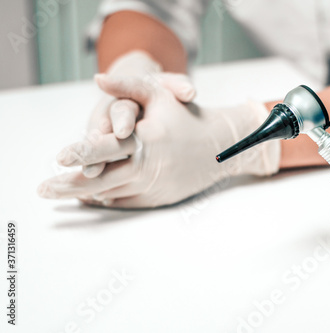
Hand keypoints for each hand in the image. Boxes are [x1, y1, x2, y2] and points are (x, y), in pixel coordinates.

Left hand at [37, 73, 279, 207]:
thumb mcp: (160, 94)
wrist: (220, 149)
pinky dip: (105, 198)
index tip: (59, 158)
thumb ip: (128, 86)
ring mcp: (153, 186)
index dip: (82, 153)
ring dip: (83, 194)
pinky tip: (90, 195)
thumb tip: (97, 79)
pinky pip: (124, 202)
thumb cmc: (187, 118)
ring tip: (59, 192)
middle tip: (44, 189)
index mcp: (148, 140)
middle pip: (102, 179)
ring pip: (111, 193)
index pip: (108, 147)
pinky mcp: (157, 198)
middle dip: (69, 185)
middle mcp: (149, 166)